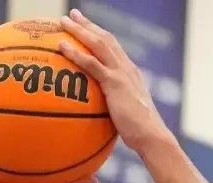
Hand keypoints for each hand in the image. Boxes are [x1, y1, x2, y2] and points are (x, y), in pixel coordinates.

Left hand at [58, 9, 172, 153]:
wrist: (151, 136)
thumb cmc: (139, 133)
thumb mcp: (125, 114)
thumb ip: (113, 107)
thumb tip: (99, 114)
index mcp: (129, 72)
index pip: (113, 47)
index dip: (98, 35)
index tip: (86, 27)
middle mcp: (126, 67)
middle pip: (105, 38)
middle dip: (87, 25)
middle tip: (71, 15)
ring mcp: (121, 73)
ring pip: (97, 44)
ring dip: (79, 30)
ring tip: (62, 22)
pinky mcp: (114, 83)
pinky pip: (91, 64)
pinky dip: (75, 53)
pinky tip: (61, 46)